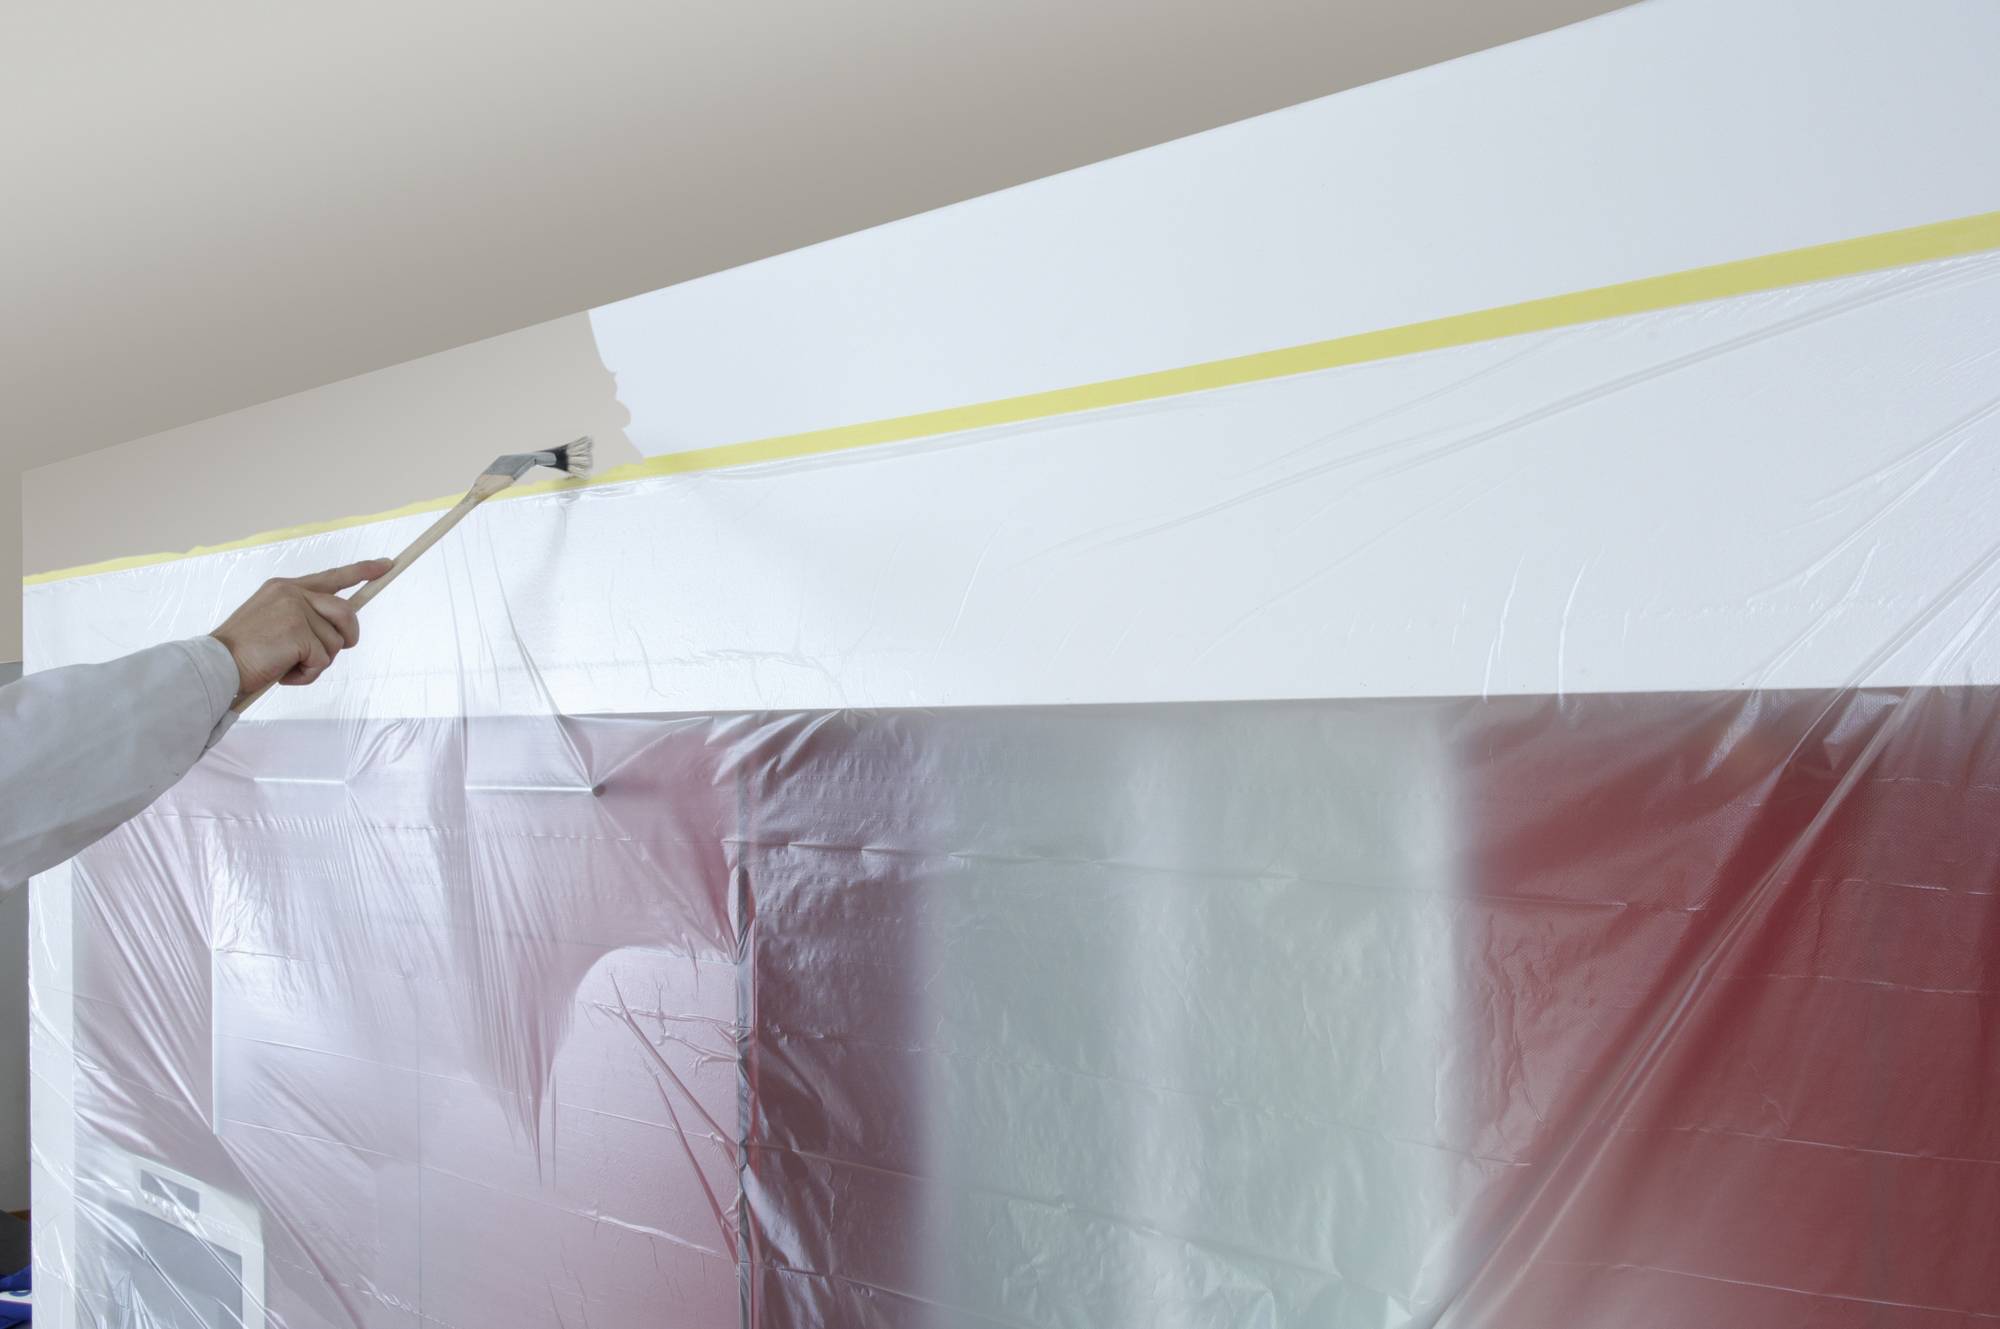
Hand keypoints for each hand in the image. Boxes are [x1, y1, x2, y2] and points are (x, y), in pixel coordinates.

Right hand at [210, 559, 392, 695]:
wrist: (215, 665)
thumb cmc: (243, 652)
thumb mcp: (274, 624)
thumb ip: (303, 620)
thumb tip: (339, 633)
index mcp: (285, 588)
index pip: (332, 576)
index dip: (363, 570)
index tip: (386, 565)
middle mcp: (292, 593)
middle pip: (347, 613)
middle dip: (346, 637)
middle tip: (324, 655)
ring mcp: (296, 611)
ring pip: (336, 643)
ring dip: (317, 663)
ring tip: (287, 665)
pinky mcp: (298, 633)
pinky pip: (322, 661)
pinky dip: (307, 675)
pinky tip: (283, 673)